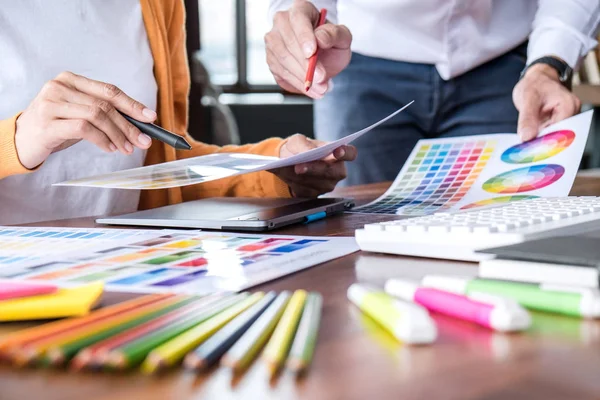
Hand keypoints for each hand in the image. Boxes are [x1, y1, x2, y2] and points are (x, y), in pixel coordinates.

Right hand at [15, 71, 156, 168]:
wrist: (21, 140)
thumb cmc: (55, 127)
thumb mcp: (80, 115)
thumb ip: (104, 113)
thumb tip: (140, 124)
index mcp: (71, 80)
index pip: (109, 90)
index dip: (132, 104)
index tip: (150, 117)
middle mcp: (59, 87)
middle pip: (105, 104)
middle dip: (129, 124)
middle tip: (143, 141)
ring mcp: (51, 104)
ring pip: (97, 116)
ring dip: (117, 135)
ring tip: (126, 148)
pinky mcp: (47, 123)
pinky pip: (84, 129)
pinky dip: (102, 140)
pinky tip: (109, 148)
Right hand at [265, 0, 351, 98]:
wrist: (322, 54)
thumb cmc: (330, 42)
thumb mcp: (341, 36)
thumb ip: (334, 34)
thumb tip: (320, 39)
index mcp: (300, 10)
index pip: (298, 20)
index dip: (304, 37)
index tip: (311, 53)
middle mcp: (282, 22)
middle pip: (287, 44)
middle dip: (305, 65)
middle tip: (321, 78)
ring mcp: (273, 41)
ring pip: (282, 60)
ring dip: (301, 78)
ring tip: (320, 88)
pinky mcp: (271, 59)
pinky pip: (281, 73)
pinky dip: (296, 84)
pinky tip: (311, 90)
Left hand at [271, 134, 356, 196]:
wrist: (290, 160)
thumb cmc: (300, 148)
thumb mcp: (299, 140)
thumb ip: (304, 145)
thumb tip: (306, 153)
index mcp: (338, 154)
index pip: (350, 154)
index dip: (346, 153)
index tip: (338, 151)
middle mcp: (336, 172)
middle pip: (331, 172)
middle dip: (313, 169)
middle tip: (299, 166)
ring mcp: (326, 185)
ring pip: (314, 182)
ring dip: (296, 176)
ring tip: (282, 167)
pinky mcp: (313, 194)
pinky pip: (302, 189)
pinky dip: (289, 181)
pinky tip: (280, 172)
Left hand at [513, 62, 580, 140]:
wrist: (536, 79)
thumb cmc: (534, 84)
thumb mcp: (528, 98)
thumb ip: (527, 118)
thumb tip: (526, 137)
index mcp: (568, 105)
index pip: (560, 130)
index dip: (546, 140)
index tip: (531, 147)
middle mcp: (571, 113)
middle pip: (558, 135)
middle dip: (542, 142)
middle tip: (525, 147)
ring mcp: (564, 118)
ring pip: (552, 136)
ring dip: (539, 140)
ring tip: (525, 142)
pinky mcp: (556, 123)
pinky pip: (548, 134)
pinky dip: (538, 137)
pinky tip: (528, 139)